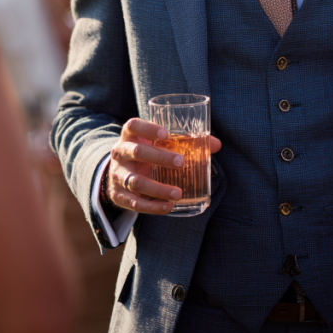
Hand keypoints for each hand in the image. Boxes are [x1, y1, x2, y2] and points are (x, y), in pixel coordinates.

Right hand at [105, 118, 221, 214]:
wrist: (116, 173)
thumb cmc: (145, 153)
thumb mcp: (156, 144)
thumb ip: (184, 142)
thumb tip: (216, 144)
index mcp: (130, 135)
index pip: (133, 125)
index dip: (147, 128)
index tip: (165, 134)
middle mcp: (120, 152)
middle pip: (136, 152)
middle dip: (159, 157)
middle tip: (181, 162)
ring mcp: (117, 174)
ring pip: (135, 181)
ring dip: (158, 188)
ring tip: (178, 193)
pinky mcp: (117, 195)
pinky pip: (134, 202)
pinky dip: (152, 206)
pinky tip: (168, 206)